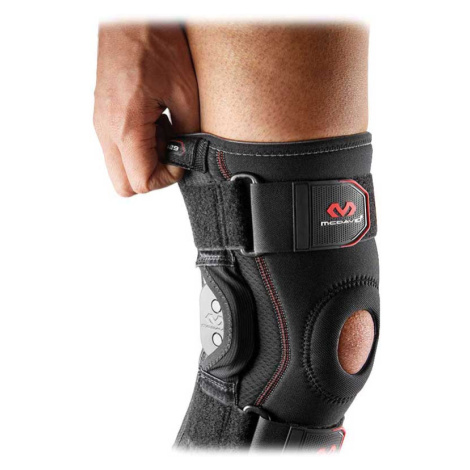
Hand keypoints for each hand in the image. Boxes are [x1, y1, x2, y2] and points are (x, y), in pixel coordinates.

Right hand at [94, 24, 198, 195]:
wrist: (131, 17)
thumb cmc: (155, 44)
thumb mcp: (186, 93)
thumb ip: (188, 133)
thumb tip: (187, 155)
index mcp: (126, 126)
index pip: (142, 182)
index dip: (167, 178)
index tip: (182, 159)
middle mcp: (106, 129)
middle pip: (125, 186)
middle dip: (152, 176)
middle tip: (171, 151)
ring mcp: (101, 123)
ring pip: (119, 168)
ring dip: (144, 160)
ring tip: (164, 130)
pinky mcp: (103, 116)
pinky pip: (117, 148)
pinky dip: (137, 146)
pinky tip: (154, 122)